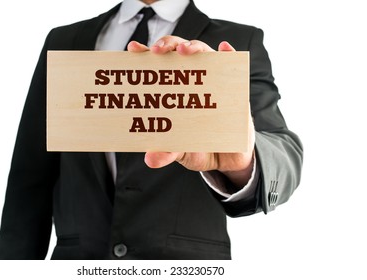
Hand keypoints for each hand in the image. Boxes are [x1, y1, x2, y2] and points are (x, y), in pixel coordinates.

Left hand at [127, 36, 254, 187]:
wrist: (228, 158)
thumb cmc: (199, 147)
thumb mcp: (180, 152)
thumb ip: (166, 153)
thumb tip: (150, 159)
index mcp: (170, 91)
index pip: (156, 66)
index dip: (144, 54)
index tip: (133, 48)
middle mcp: (189, 79)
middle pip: (176, 52)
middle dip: (167, 45)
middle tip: (158, 51)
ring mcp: (211, 80)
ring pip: (202, 53)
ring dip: (194, 46)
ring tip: (185, 51)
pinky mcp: (233, 86)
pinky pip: (231, 64)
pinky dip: (228, 54)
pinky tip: (223, 49)